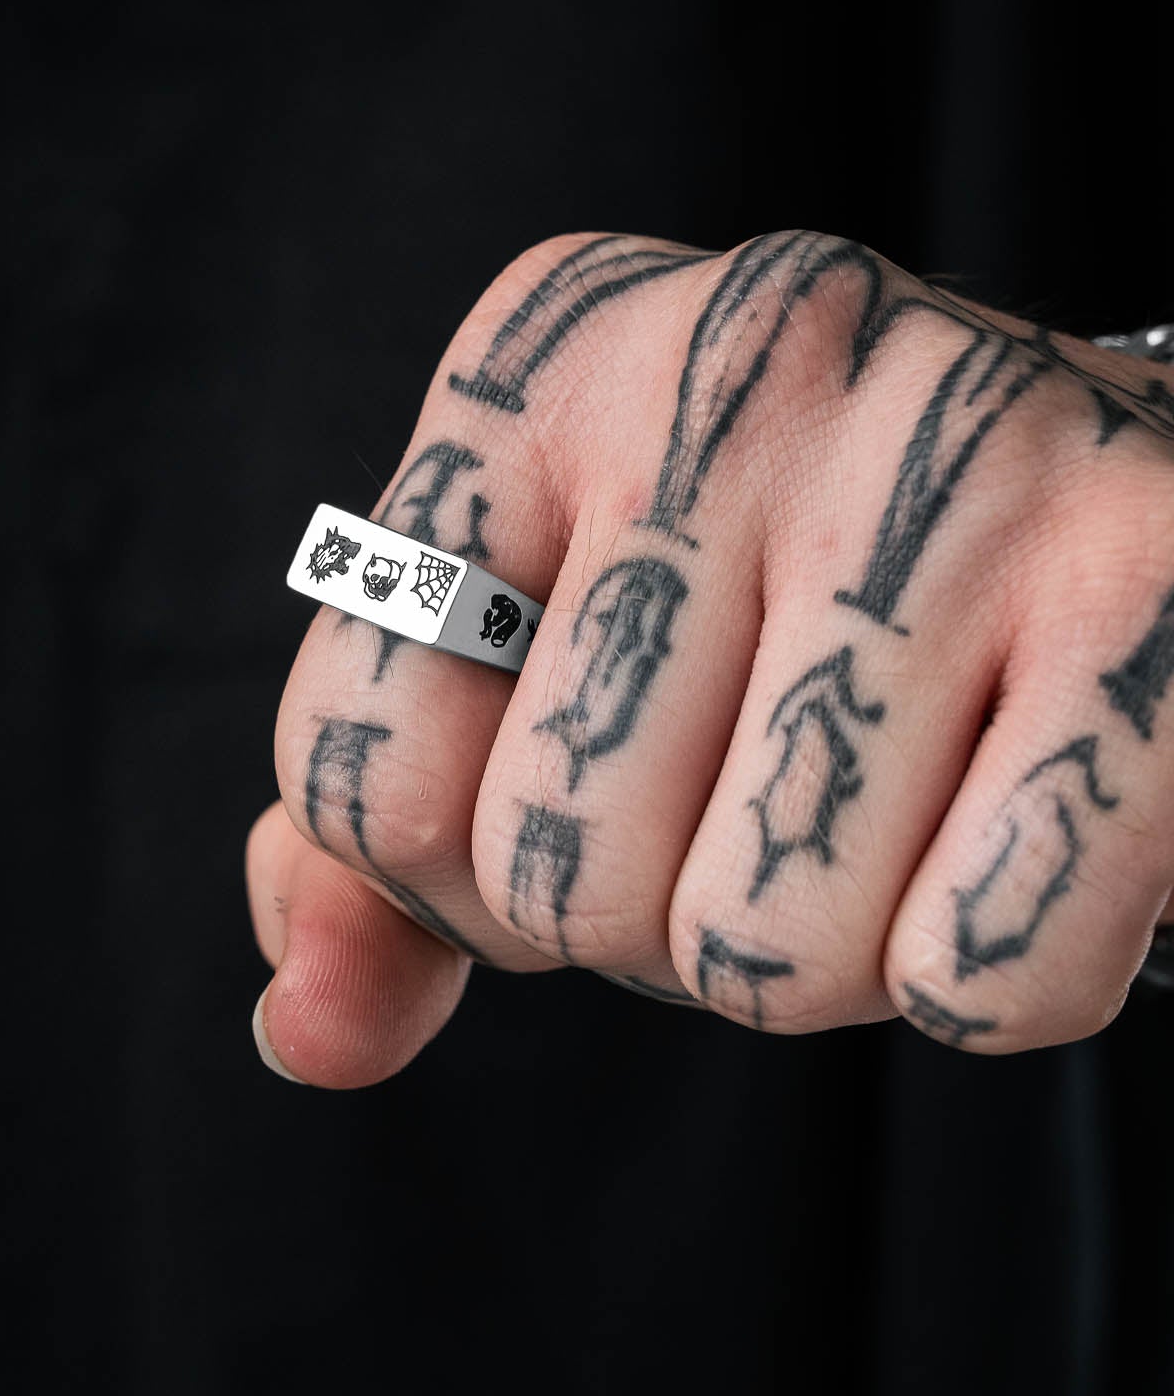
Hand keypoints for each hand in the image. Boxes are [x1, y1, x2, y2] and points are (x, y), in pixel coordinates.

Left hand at [247, 230, 1173, 1084]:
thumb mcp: (538, 668)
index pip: (360, 774)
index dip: (465, 872)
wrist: (1110, 497)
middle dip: (655, 918)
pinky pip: (977, 976)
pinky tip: (1018, 825)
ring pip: (764, 954)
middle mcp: (740, 362)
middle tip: (765, 793)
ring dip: (821, 953)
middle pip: (560, 876)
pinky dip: (989, 971)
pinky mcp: (1155, 579)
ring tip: (895, 800)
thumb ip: (385, 852)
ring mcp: (959, 454)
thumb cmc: (780, 603)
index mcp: (542, 361)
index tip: (583, 786)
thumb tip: (305, 1033)